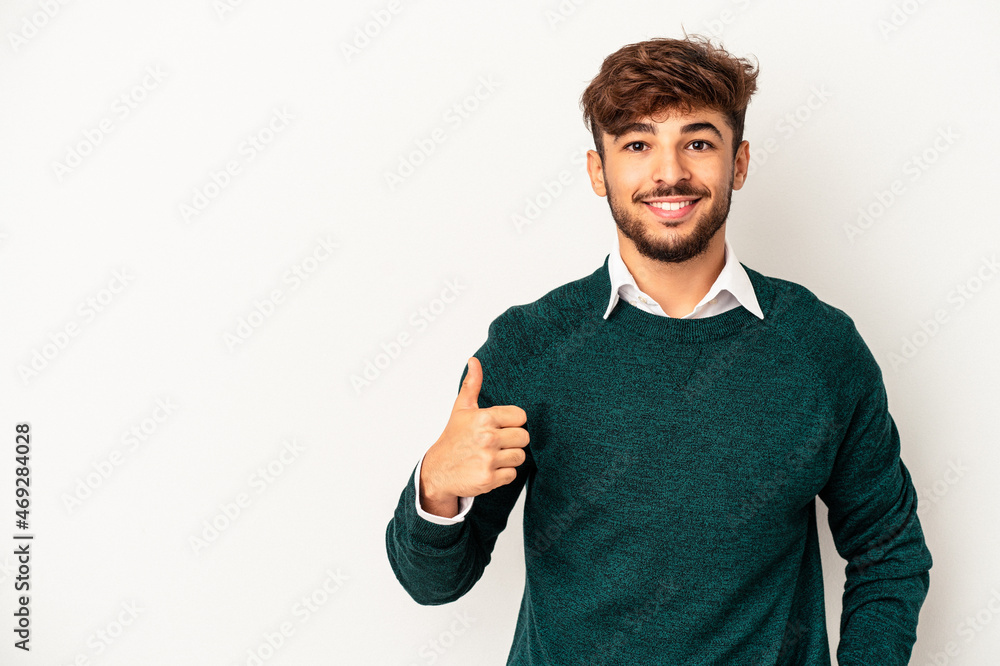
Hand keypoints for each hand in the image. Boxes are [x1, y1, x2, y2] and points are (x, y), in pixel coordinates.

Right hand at [420, 357, 529, 511]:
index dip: (512, 422)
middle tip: (496, 443)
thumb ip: (472, 384)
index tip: (500, 427)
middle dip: (512, 441)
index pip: (521, 417)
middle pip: (524, 437)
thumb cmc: (453, 438)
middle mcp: (487, 437)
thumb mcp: (461, 409)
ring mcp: (488, 459)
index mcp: (483, 418)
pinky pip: (512, 474)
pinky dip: (503, 475)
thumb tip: (474, 361)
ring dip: (509, 458)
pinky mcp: (489, 479)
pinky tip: (489, 469)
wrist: (437, 470)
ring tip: (492, 456)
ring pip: (520, 457)